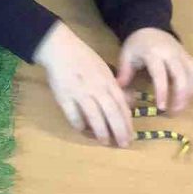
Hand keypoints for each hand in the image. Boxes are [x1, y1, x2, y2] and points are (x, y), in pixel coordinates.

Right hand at [34, 22, 134, 147]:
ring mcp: (80, 93)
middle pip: (111, 113)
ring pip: (94, 116)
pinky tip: (82, 129)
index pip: (121, 105)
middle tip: (123, 144)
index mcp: (108, 82)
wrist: (61, 49)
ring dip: (101, 131)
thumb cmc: (84, 59)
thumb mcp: (104, 70)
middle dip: (119, 130)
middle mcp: (97, 88)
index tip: (131, 135)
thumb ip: (114, 87)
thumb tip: (128, 103)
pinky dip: (78, 124)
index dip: (127, 122)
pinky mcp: (64, 97)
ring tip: (105, 141)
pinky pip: (73, 115)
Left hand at [117, 29, 192, 112]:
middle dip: (181, 97)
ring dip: (190, 93)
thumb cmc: (137, 44)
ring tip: (179, 106)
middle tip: (174, 112)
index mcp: (154, 53)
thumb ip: (124, 73)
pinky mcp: (191, 57)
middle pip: (183, 76)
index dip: (163, 91)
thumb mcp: (126, 55)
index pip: (161, 74)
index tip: (162, 108)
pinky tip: (190, 93)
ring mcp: (184, 55)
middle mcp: (172, 53)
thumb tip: (120, 92)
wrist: (150, 27)